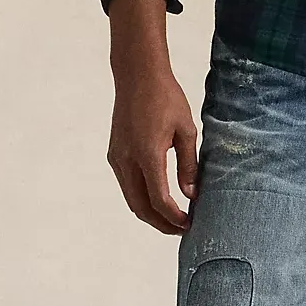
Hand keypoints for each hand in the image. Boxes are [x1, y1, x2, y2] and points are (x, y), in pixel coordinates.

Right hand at [107, 62, 199, 233]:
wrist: (137, 76)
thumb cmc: (165, 98)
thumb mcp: (186, 130)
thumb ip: (188, 165)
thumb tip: (191, 194)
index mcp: (147, 155)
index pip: (159, 199)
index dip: (174, 218)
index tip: (189, 223)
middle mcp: (127, 160)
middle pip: (140, 207)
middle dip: (160, 223)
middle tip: (181, 229)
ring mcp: (117, 158)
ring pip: (131, 198)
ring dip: (150, 212)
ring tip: (172, 218)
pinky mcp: (114, 154)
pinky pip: (126, 185)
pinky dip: (141, 197)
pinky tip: (157, 197)